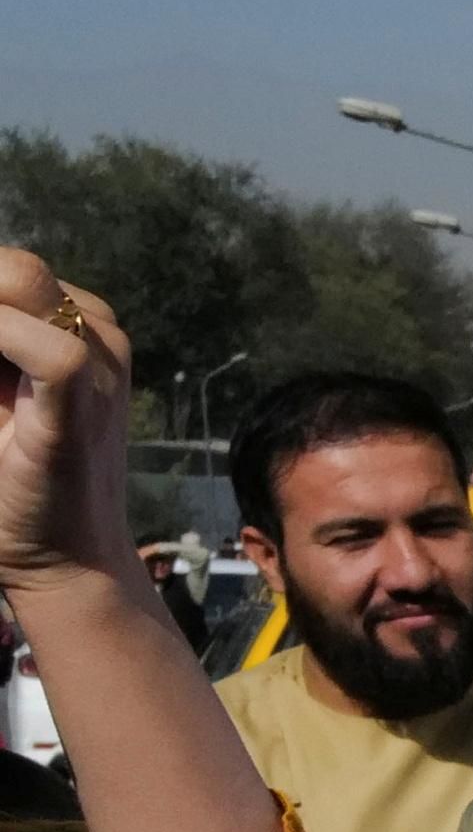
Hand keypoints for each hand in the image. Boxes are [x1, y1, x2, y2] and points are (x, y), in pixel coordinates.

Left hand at [0, 247, 141, 599]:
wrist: (62, 564)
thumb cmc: (13, 489)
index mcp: (68, 331)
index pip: (8, 273)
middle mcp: (97, 337)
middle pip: (18, 267)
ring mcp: (104, 366)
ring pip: (29, 283)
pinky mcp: (90, 405)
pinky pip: (54, 351)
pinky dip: (1, 340)